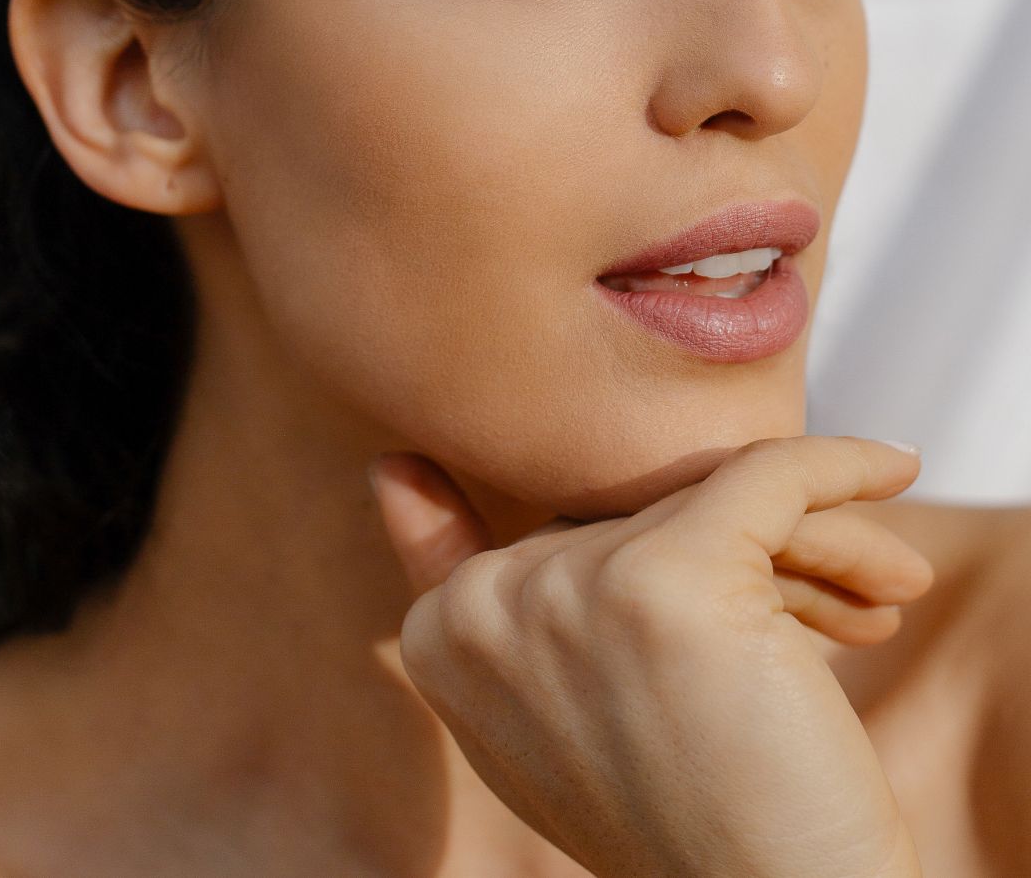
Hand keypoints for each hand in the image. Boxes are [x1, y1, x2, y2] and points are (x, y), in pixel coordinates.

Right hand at [368, 435, 933, 877]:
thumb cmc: (677, 817)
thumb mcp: (546, 708)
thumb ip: (470, 591)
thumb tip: (387, 464)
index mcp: (440, 634)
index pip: (556, 523)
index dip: (646, 551)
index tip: (720, 581)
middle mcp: (486, 605)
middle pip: (638, 507)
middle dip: (745, 553)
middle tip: (844, 611)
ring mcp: (569, 587)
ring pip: (715, 497)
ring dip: (812, 547)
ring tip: (876, 605)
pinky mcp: (670, 574)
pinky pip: (774, 475)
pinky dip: (845, 466)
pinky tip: (894, 465)